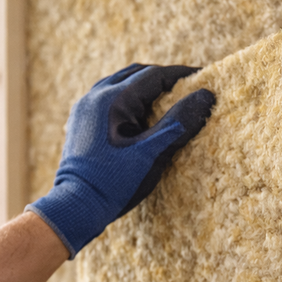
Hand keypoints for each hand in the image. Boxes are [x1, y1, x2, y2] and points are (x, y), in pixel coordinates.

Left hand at [27, 64, 214, 256]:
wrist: (75, 206)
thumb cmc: (115, 182)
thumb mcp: (153, 153)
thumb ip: (180, 121)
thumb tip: (206, 95)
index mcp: (114, 99)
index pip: (155, 75)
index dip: (182, 74)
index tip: (204, 76)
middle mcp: (96, 95)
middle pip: (137, 74)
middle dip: (164, 78)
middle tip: (188, 86)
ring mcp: (84, 106)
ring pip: (120, 83)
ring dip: (144, 87)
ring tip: (166, 99)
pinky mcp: (80, 120)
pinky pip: (107, 97)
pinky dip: (128, 98)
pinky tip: (139, 115)